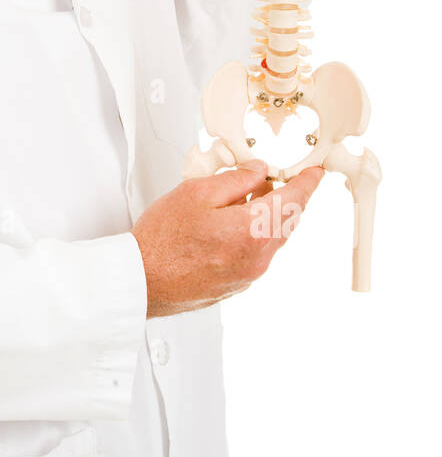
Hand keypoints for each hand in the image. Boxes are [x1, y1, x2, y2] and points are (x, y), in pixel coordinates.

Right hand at [131, 160, 324, 317]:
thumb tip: (259, 172)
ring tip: (246, 197)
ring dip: (269, 216)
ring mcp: (249, 274)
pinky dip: (255, 234)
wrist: (142, 280)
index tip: (315, 172)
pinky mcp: (238, 284)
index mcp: (251, 231)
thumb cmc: (161, 241)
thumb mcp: (196, 192)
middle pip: (287, 222)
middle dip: (287, 197)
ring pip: (273, 238)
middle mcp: (257, 258)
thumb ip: (235, 180)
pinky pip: (259, 253)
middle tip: (276, 177)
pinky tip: (232, 223)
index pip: (293, 201)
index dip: (308, 183)